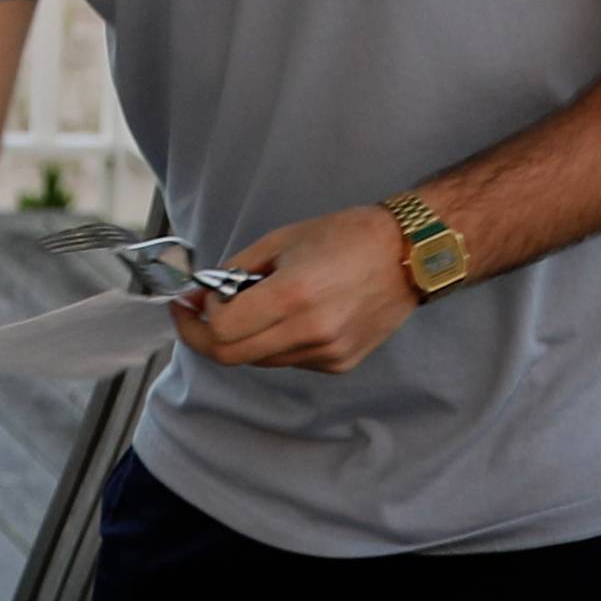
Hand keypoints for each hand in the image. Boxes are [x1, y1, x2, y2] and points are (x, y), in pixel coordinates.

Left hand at [191, 204, 418, 375]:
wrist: (409, 255)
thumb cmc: (344, 236)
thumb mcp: (281, 239)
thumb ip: (236, 271)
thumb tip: (204, 296)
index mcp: (292, 296)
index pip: (222, 331)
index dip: (196, 319)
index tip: (191, 301)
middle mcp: (310, 332)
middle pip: (232, 357)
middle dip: (205, 338)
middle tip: (196, 315)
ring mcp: (327, 354)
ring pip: (260, 360)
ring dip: (243, 338)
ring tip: (253, 305)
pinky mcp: (340, 364)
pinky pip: (289, 360)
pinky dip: (275, 342)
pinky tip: (291, 315)